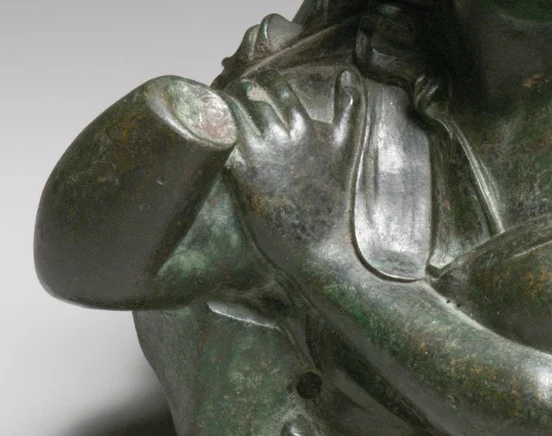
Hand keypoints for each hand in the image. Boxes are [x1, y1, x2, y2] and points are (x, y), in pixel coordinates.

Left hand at [224, 69, 364, 274]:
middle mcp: (283, 137)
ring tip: (208, 114)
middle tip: (225, 100)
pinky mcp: (243, 177)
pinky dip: (207, 132)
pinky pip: (217, 142)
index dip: (261, 84)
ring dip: (215, 108)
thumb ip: (351, 109)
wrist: (321, 246)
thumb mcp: (348, 149)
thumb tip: (348, 73)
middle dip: (234, 93)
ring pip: (229, 114)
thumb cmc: (334, 198)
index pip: (277, 88)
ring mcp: (262, 156)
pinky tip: (200, 138)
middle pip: (249, 97)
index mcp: (306, 129)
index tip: (252, 88)